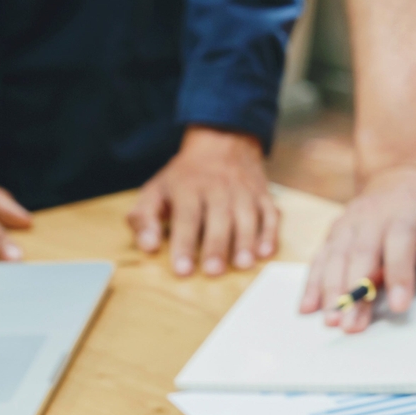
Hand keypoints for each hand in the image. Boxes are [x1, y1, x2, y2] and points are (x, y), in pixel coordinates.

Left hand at [128, 126, 277, 276]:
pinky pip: (270, 214)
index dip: (184, 244)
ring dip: (246, 242)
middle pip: (219, 218)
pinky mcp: (263, 196)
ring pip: (247, 217)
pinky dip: (270, 234)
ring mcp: (244, 191)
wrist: (222, 142)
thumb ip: (145, 219)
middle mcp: (218, 187)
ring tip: (243, 265)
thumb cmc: (184, 177)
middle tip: (213, 272)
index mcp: (188, 186)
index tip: (182, 269)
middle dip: (216, 245)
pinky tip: (265, 253)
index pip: (186, 217)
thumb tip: (148, 246)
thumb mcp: (155, 190)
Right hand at [299, 165, 415, 330]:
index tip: (399, 306)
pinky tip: (308, 307)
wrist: (403, 176)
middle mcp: (374, 216)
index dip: (399, 275)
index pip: (401, 244)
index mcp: (408, 212)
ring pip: (337, 257)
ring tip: (332, 322)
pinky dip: (313, 283)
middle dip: (356, 292)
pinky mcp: (336, 232)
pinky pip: (321, 257)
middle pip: (362, 255)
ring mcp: (351, 223)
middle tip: (353, 325)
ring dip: (331, 291)